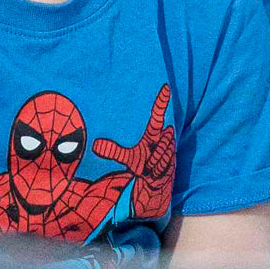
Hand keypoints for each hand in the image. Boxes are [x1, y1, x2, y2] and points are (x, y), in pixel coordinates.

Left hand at [93, 84, 174, 224]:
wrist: (153, 181)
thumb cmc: (142, 163)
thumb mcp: (127, 158)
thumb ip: (113, 151)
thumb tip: (95, 145)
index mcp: (153, 133)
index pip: (157, 114)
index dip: (161, 101)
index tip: (165, 87)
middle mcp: (164, 138)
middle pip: (163, 140)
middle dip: (155, 154)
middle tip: (148, 160)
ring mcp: (170, 148)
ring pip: (164, 153)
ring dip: (155, 163)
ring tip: (151, 166)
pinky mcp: (174, 160)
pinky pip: (166, 163)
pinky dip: (158, 170)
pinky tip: (156, 172)